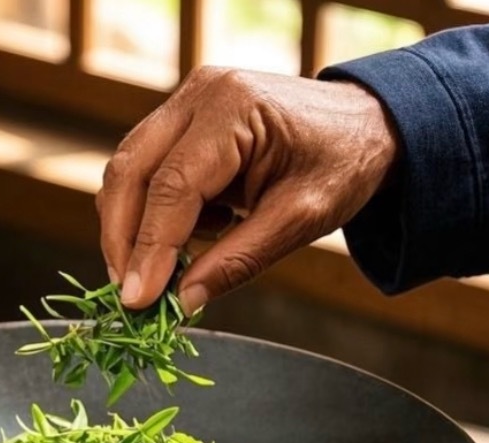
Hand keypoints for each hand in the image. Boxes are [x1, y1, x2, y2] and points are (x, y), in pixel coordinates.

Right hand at [98, 68, 399, 313]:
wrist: (366, 124)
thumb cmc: (342, 164)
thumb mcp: (300, 220)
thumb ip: (238, 261)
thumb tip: (182, 301)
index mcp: (234, 109)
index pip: (171, 186)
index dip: (148, 247)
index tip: (137, 299)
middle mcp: (199, 95)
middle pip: (130, 172)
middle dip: (122, 239)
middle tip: (129, 294)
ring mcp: (185, 103)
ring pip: (128, 172)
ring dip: (130, 229)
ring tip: (154, 275)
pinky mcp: (180, 121)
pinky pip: (145, 172)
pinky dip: (151, 215)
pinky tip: (186, 240)